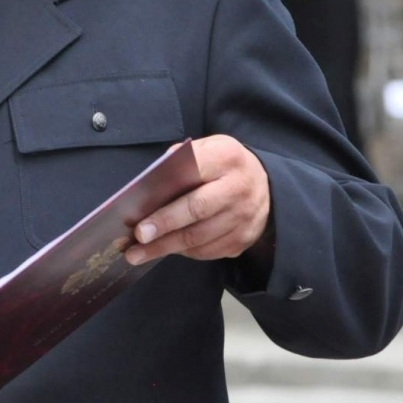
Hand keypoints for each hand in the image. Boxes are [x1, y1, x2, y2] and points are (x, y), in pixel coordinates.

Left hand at [125, 135, 270, 263]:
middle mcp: (239, 188)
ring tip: (140, 254)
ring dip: (167, 248)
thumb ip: (180, 161)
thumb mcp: (206, 148)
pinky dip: (185, 251)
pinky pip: (209, 251)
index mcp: (226, 158)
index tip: (140, 223)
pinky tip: (167, 249)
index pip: (192, 181)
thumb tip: (149, 187)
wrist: (265, 184)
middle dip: (163, 230)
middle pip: (196, 213)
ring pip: (200, 239)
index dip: (166, 204)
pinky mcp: (244, 240)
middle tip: (138, 242)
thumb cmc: (222, 164)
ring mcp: (244, 218)